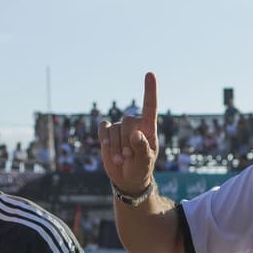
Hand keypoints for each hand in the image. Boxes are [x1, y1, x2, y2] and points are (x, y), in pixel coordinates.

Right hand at [99, 72, 158, 194]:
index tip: (150, 74)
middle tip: (129, 158)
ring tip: (121, 160)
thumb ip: (142, 148)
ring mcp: (120, 127)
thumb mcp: (145, 162)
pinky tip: (107, 148)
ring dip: (115, 147)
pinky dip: (104, 138)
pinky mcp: (107, 132)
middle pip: (128, 121)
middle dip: (126, 142)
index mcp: (148, 128)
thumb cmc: (141, 168)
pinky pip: (103, 128)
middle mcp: (134, 124)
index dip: (150, 90)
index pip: (150, 106)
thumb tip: (136, 134)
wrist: (127, 177)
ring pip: (114, 129)